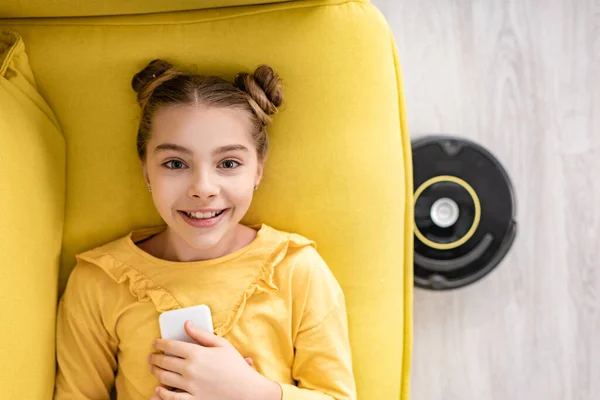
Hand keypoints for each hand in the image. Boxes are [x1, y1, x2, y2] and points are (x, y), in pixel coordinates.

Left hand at [148, 321, 281, 399]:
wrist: (247, 391)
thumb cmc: (236, 366)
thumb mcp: (222, 345)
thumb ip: (202, 334)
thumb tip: (186, 324)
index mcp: (197, 353)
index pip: (171, 346)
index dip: (160, 343)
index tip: (156, 343)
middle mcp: (190, 369)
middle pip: (164, 362)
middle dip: (155, 358)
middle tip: (152, 357)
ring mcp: (190, 386)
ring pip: (164, 378)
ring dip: (155, 372)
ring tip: (154, 369)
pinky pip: (171, 397)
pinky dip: (162, 392)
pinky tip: (159, 388)